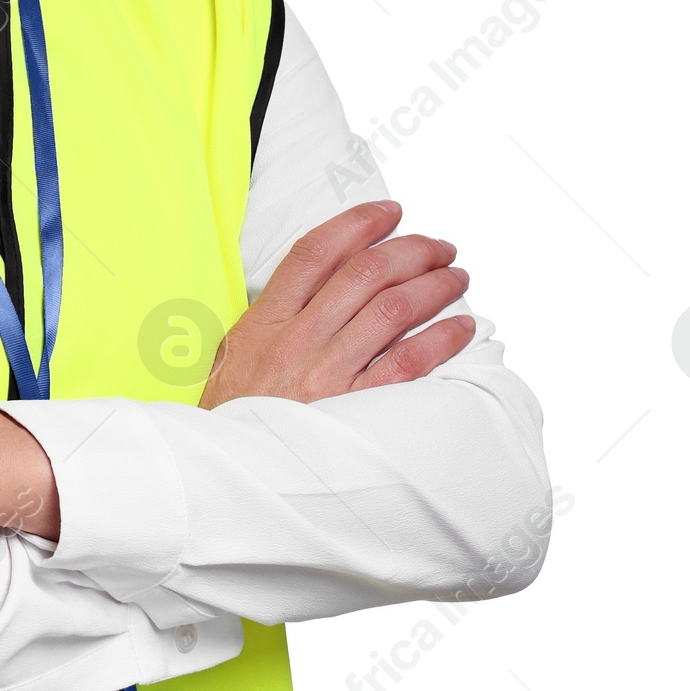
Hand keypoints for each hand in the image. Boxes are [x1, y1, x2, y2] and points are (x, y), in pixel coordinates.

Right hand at [198, 199, 473, 408]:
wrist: (229, 478)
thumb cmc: (234, 420)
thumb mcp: (233, 359)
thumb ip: (270, 321)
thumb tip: (313, 288)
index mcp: (264, 322)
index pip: (315, 252)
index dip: (357, 223)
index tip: (389, 212)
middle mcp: (297, 340)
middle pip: (364, 272)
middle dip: (411, 249)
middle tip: (438, 247)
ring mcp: (326, 374)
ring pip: (392, 309)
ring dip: (434, 285)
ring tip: (456, 277)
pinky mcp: (354, 409)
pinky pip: (408, 362)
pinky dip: (440, 338)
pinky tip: (460, 326)